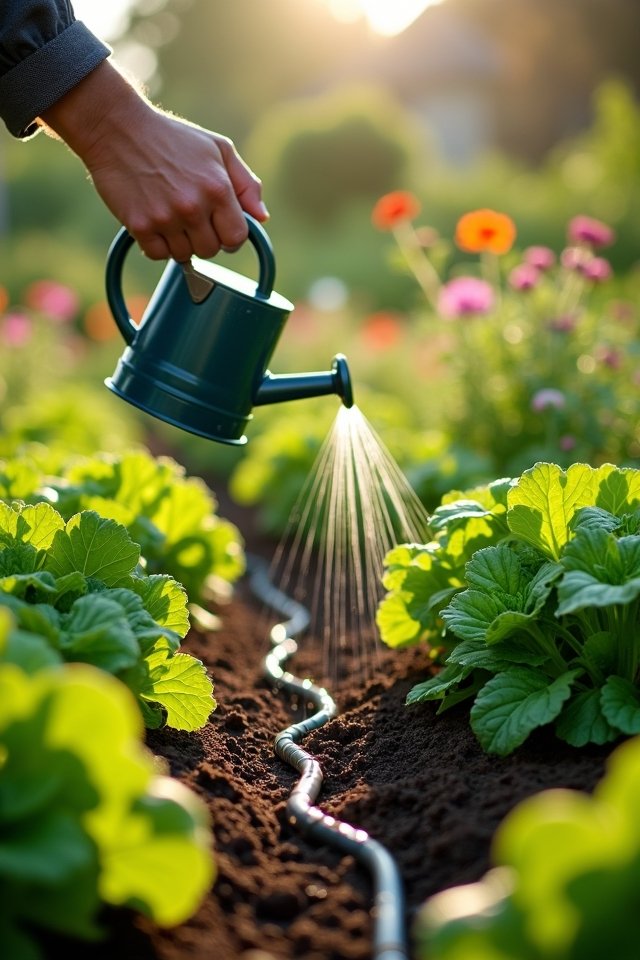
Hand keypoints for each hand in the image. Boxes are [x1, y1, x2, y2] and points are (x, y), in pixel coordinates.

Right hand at [41, 62, 267, 260]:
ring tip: (170, 216)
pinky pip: (158, 255)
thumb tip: (262, 217)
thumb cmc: (172, 138)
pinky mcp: (139, 225)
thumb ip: (245, 184)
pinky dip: (157, 245)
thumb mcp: (218, 149)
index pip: (237, 238)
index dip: (230, 237)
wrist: (118, 128)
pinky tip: (154, 222)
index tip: (219, 228)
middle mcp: (193, 206)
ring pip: (184, 255)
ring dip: (179, 242)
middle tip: (191, 219)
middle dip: (204, 239)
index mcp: (218, 188)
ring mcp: (165, 218)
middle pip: (210, 251)